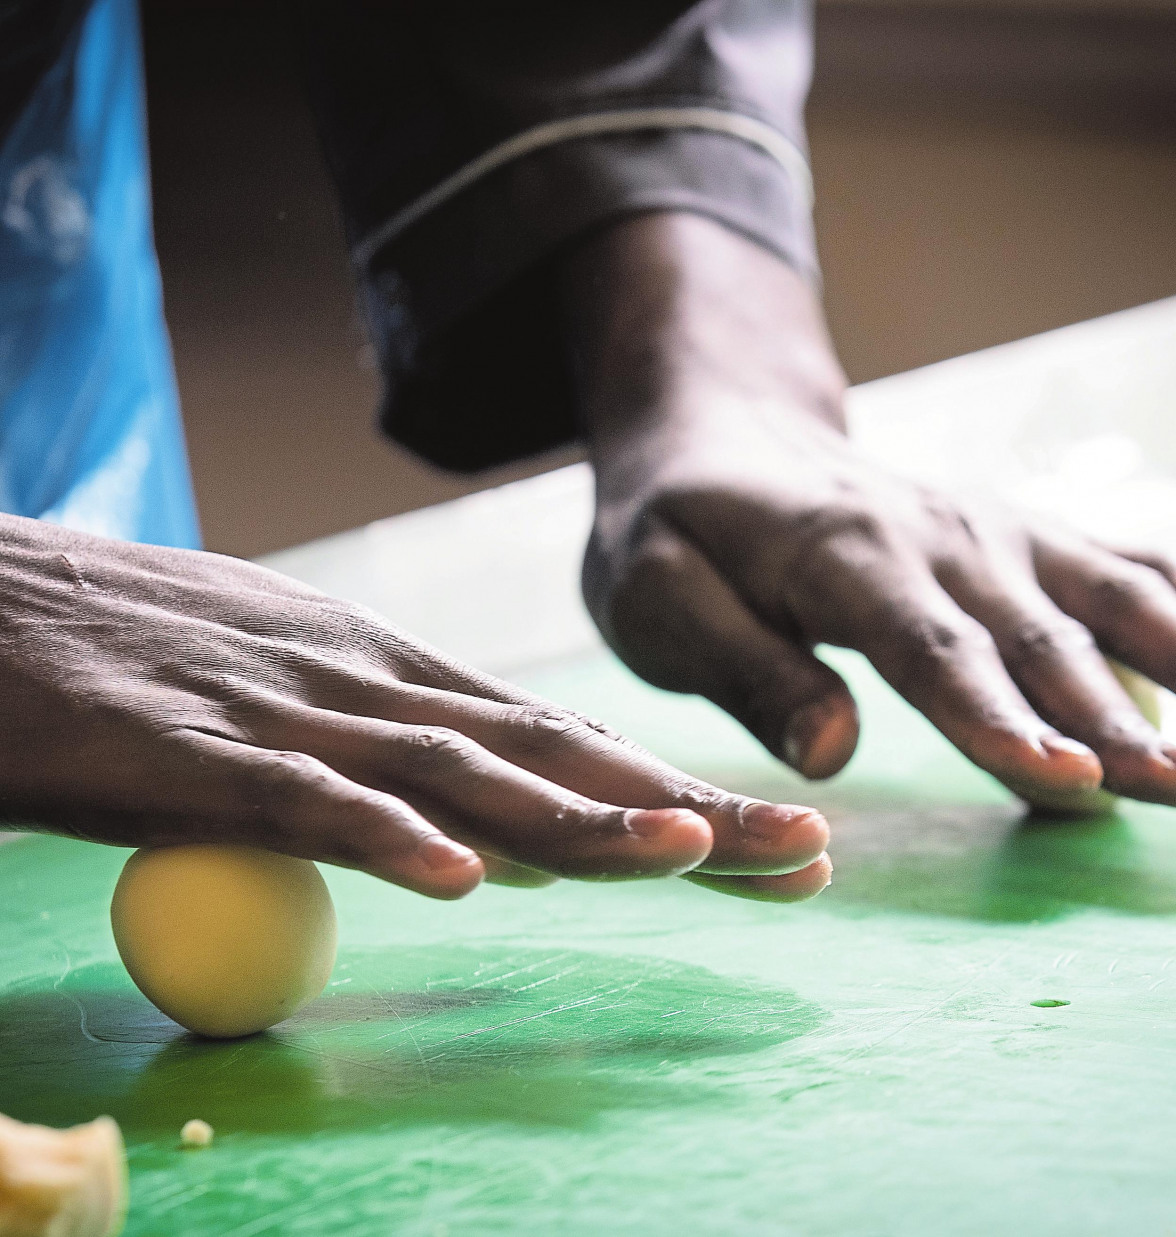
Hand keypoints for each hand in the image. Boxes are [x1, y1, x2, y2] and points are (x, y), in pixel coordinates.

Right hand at [0, 514, 829, 899]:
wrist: (1, 597)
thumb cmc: (144, 655)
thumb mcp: (292, 695)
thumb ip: (380, 755)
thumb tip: (461, 830)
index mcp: (393, 676)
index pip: (561, 738)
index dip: (669, 791)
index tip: (768, 837)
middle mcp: (367, 687)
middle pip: (548, 752)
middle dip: (677, 806)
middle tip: (803, 849)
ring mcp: (288, 716)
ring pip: (455, 769)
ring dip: (573, 815)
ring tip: (688, 850)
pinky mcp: (194, 755)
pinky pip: (303, 802)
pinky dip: (384, 837)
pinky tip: (462, 879)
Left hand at [567, 212, 1175, 811]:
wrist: (719, 434)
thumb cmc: (677, 532)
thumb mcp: (660, 599)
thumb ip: (744, 669)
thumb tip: (832, 754)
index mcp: (842, 555)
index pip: (929, 647)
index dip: (995, 717)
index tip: (1063, 780)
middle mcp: (939, 534)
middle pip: (1036, 637)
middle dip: (1111, 721)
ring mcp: (993, 529)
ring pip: (1106, 597)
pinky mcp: (1018, 535)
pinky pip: (1122, 564)